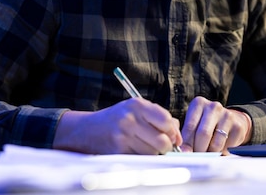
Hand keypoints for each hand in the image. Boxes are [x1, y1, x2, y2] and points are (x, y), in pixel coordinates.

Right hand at [53, 98, 181, 154]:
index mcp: (137, 105)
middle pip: (162, 141)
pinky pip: (141, 159)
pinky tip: (135, 150)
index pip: (167, 121)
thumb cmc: (118, 119)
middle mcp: (130, 120)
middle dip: (165, 146)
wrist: (87, 130)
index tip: (172, 136)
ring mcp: (123, 137)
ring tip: (145, 146)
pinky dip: (142, 158)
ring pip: (153, 153)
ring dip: (154, 153)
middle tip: (161, 145)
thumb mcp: (136, 109)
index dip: (173, 131)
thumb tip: (178, 136)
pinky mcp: (117, 152)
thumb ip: (159, 117)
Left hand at [180, 96, 251, 152]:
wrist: (230, 120)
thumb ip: (187, 138)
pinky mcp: (238, 126)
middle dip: (198, 150)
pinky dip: (221, 152)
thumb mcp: (194, 126)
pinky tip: (220, 147)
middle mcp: (214, 106)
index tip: (185, 154)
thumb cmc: (205, 124)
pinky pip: (227, 147)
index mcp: (199, 103)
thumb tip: (185, 152)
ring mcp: (227, 115)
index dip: (187, 144)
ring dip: (210, 153)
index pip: (190, 126)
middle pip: (203, 134)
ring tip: (208, 152)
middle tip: (197, 157)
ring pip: (216, 144)